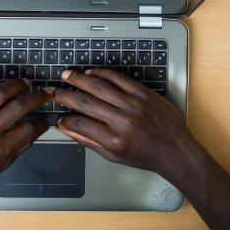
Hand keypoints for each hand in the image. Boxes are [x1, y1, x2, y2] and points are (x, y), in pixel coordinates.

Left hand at [0, 78, 50, 196]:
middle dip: (37, 97)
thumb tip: (34, 131)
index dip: (41, 123)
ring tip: (26, 83)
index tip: (44, 119)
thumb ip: (17, 149)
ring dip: (16, 84)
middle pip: (18, 106)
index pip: (29, 130)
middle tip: (45, 92)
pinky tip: (2, 88)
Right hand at [53, 68, 202, 184]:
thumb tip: (67, 129)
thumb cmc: (145, 156)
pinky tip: (90, 73)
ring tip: (67, 75)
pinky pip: (118, 78)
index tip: (58, 117)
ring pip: (99, 86)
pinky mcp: (143, 93)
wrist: (175, 150)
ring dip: (79, 78)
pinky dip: (102, 73)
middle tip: (54, 91)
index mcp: (114, 140)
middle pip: (85, 102)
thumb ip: (88, 141)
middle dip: (65, 95)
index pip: (80, 124)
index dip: (65, 119)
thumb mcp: (114, 156)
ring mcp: (133, 104)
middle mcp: (122, 121)